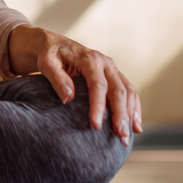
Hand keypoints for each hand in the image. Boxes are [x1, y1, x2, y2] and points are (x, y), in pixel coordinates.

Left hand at [7, 25, 140, 143]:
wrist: (56, 45)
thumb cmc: (50, 55)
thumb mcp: (47, 63)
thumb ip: (57, 78)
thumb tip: (68, 98)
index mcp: (90, 59)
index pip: (98, 84)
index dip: (98, 105)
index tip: (96, 126)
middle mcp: (105, 63)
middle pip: (118, 90)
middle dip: (121, 114)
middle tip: (120, 136)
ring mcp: (112, 69)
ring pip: (128, 91)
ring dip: (131, 114)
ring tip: (127, 137)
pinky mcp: (115, 76)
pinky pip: (130, 92)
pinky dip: (134, 109)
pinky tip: (135, 126)